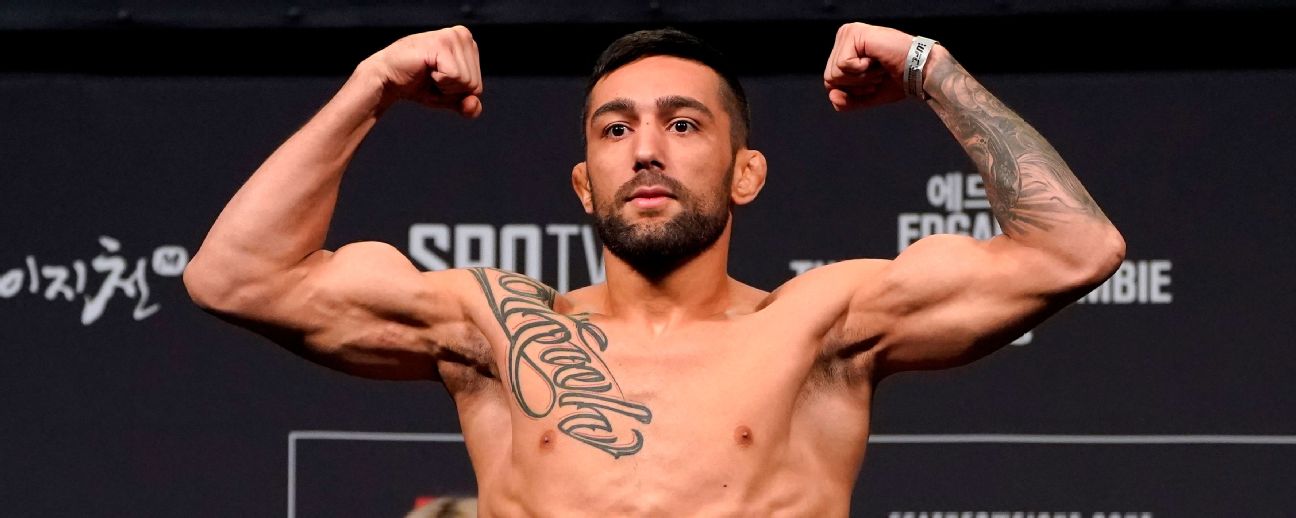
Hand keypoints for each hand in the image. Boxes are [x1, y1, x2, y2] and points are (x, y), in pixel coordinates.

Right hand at [361, 26, 483, 117]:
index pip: (476, 86)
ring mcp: (452, 37)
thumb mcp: (449, 99)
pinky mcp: (441, 44)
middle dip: (450, 91)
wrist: (388, 80)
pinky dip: (440, 82)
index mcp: (468, 44)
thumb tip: (473, 107)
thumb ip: (467, 106)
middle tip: (430, 77)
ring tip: (428, 72)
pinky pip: (455, 77)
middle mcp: (463, 35)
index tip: (437, 81)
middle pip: (473, 84)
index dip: (455, 93)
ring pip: (466, 82)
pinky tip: (426, 69)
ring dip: (444, 86)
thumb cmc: (418, 85)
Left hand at [823, 22, 920, 110]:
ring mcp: (849, 32)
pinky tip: (878, 60)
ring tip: (879, 67)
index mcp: (845, 48)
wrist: (921, 73)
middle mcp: (844, 36)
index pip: (830, 81)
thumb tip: (832, 96)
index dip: (852, 90)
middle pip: (829, 78)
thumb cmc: (898, 80)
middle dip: (856, 85)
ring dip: (862, 78)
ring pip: (834, 73)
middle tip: (878, 74)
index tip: (874, 81)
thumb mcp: (867, 95)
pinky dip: (863, 71)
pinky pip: (843, 66)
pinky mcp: (855, 34)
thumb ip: (847, 100)